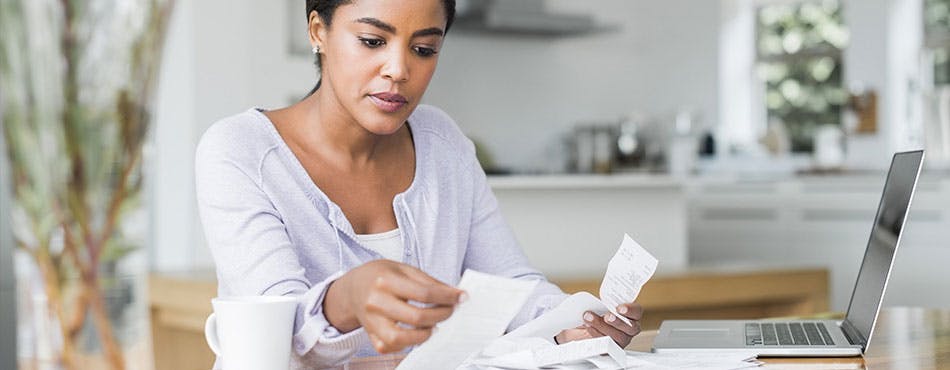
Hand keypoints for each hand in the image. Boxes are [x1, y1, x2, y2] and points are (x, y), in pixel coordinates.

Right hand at [323, 260, 465, 353]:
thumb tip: (454, 294)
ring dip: (424, 334)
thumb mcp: (404, 269)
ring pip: (401, 338)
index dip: (447, 297)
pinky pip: (391, 346)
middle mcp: (376, 302)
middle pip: (416, 317)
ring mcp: (371, 321)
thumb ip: (429, 282)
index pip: (424, 293)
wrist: (352, 288)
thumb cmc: (381, 276)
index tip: (461, 297)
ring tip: (433, 326)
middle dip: (441, 315)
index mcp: (385, 281)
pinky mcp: (371, 335)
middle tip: (450, 311)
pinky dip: (407, 343)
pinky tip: (415, 332)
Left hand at [554, 302, 642, 347]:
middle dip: (618, 322)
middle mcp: (628, 328)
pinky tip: (589, 327)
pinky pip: (606, 345)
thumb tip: (596, 301)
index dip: (630, 310)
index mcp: (630, 314)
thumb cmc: (594, 312)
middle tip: (607, 317)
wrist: (583, 324)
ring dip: (602, 327)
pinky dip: (596, 335)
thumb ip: (602, 302)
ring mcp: (620, 340)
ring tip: (589, 318)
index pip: (636, 311)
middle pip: (631, 327)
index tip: (619, 308)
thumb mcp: (599, 303)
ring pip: (617, 337)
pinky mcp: (610, 349)